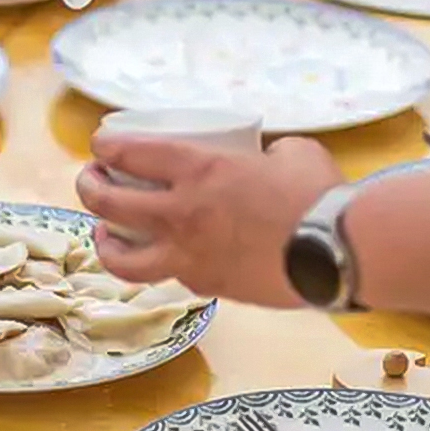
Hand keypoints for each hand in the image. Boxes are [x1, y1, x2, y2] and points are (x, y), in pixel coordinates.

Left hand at [73, 135, 342, 306]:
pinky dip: (158, 267)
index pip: (128, 152)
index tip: (101, 145)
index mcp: (198, 169)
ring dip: (104, 242)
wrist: (341, 252)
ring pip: (121, 257)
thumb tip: (263, 158)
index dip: (104, 145)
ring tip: (103, 233)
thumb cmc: (321, 196)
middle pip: (107, 201)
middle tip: (91, 181)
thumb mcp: (291, 153)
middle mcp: (181, 212)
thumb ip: (266, 153)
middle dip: (88, 187)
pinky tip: (161, 260)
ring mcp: (189, 255)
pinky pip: (168, 277)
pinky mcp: (206, 285)